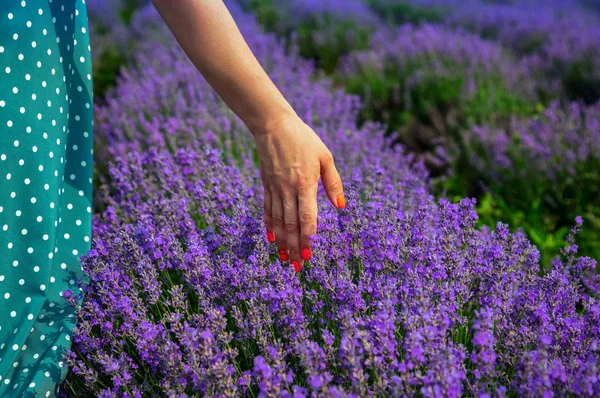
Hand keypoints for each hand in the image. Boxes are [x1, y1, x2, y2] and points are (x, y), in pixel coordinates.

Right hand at [254, 114, 345, 271]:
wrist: (273, 125)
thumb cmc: (303, 139)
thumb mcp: (325, 156)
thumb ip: (333, 183)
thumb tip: (341, 207)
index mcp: (305, 183)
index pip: (306, 216)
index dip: (308, 236)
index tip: (310, 253)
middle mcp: (288, 189)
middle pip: (291, 224)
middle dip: (295, 247)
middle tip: (298, 266)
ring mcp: (275, 188)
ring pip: (278, 221)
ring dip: (282, 242)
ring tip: (285, 259)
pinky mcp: (266, 185)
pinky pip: (267, 210)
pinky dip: (269, 227)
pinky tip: (272, 240)